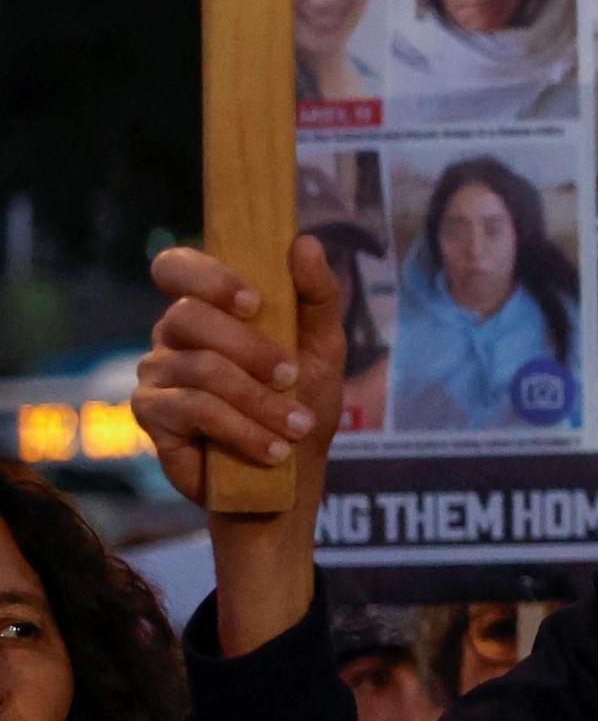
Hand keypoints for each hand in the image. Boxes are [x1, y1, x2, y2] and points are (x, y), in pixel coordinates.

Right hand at [138, 238, 345, 653]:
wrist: (288, 479)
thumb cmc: (302, 405)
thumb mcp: (323, 350)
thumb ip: (317, 296)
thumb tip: (304, 241)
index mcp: (208, 309)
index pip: (176, 267)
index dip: (208, 275)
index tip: (255, 301)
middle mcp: (172, 335)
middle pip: (191, 317)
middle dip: (252, 349)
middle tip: (291, 377)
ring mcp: (156, 374)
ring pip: (199, 368)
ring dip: (259, 401)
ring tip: (295, 426)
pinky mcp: (151, 416)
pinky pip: (192, 410)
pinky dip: (242, 429)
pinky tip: (271, 450)